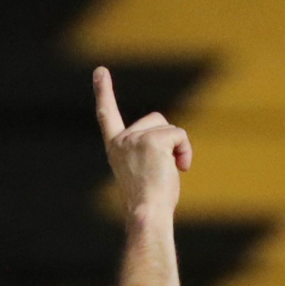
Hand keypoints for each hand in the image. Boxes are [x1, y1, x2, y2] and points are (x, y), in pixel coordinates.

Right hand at [93, 65, 190, 221]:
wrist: (148, 215)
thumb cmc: (150, 204)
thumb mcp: (145, 172)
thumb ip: (151, 152)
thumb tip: (174, 160)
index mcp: (116, 148)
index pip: (108, 116)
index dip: (104, 92)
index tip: (100, 71)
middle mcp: (122, 140)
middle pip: (156, 120)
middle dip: (168, 140)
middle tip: (162, 171)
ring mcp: (136, 138)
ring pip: (170, 128)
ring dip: (178, 149)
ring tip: (168, 173)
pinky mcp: (152, 140)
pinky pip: (179, 135)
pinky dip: (184, 151)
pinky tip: (178, 168)